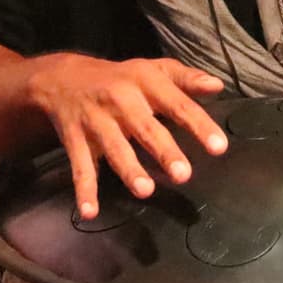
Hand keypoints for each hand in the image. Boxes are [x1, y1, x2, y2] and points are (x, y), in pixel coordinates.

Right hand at [23, 54, 228, 219]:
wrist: (62, 78)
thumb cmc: (121, 78)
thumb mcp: (152, 70)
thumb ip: (185, 79)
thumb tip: (217, 85)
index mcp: (145, 82)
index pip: (177, 104)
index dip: (198, 125)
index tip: (219, 147)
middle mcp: (121, 100)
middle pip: (145, 128)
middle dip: (164, 151)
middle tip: (183, 174)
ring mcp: (96, 121)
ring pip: (114, 148)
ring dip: (129, 169)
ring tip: (146, 190)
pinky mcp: (75, 140)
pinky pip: (80, 166)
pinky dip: (84, 190)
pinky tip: (89, 212)